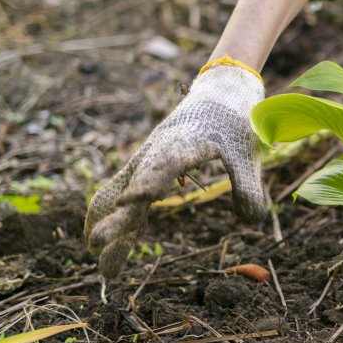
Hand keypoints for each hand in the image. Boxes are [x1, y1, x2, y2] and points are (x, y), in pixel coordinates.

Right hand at [85, 59, 266, 277]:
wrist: (220, 91)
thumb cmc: (235, 122)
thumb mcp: (248, 153)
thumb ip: (248, 187)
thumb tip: (250, 222)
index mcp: (185, 144)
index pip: (162, 167)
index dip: (145, 184)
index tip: (128, 203)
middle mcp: (158, 151)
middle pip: (133, 187)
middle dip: (117, 217)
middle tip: (98, 245)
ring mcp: (148, 156)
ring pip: (120, 189)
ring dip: (106, 219)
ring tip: (92, 252)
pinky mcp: (145, 162)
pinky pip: (120, 185)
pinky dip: (106, 208)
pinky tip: (94, 235)